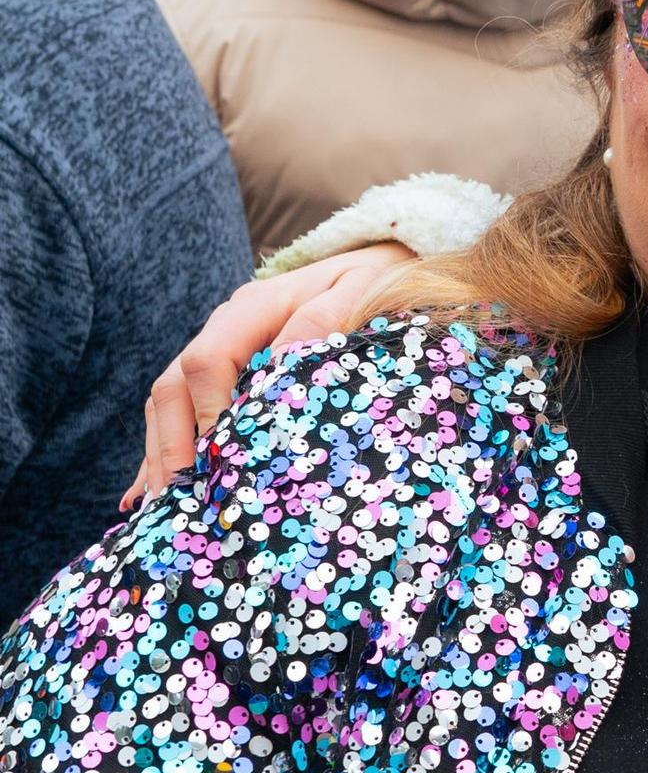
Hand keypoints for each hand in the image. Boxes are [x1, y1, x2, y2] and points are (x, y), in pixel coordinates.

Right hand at [124, 243, 414, 505]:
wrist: (373, 266)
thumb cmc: (370, 284)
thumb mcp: (358, 292)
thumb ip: (321, 320)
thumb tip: (280, 362)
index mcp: (251, 308)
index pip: (207, 361)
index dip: (207, 412)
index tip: (217, 459)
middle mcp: (223, 328)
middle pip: (173, 386)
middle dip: (170, 444)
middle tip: (172, 498)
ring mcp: (218, 349)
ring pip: (168, 403)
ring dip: (161, 453)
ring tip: (157, 506)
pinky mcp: (223, 371)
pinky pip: (183, 410)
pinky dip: (165, 449)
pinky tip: (149, 490)